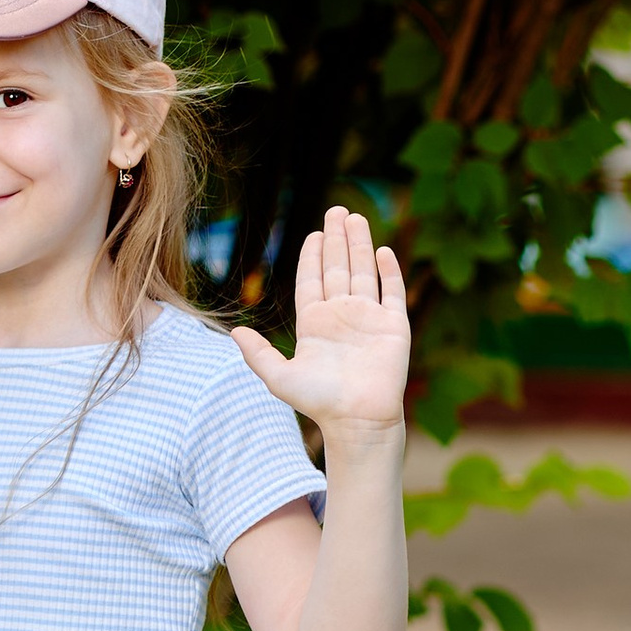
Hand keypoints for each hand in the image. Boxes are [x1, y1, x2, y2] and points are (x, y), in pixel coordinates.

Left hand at [232, 204, 408, 435]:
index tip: (313, 232)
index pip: (312, 280)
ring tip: (355, 217)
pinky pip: (392, 292)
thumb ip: (258, 354)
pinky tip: (382, 250)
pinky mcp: (394, 326)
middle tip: (336, 209)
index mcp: (315, 323)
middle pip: (338, 268)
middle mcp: (342, 316)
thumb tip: (236, 332)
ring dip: (360, 244)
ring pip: (363, 272)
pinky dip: (388, 271)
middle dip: (337, 239)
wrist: (357, 420)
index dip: (312, 255)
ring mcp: (369, 319)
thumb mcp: (279, 377)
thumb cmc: (318, 402)